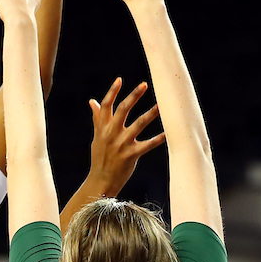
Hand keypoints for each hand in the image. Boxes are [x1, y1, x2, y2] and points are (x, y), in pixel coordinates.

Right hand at [89, 79, 165, 195]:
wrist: (101, 181)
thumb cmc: (100, 158)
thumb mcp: (97, 137)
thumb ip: (97, 119)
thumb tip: (92, 101)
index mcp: (102, 128)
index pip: (106, 106)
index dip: (112, 92)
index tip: (120, 80)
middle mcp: (111, 134)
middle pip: (123, 109)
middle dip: (134, 96)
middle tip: (144, 84)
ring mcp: (121, 144)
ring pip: (138, 124)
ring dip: (151, 113)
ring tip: (162, 105)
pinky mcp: (131, 155)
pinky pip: (147, 145)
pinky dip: (158, 139)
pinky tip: (167, 133)